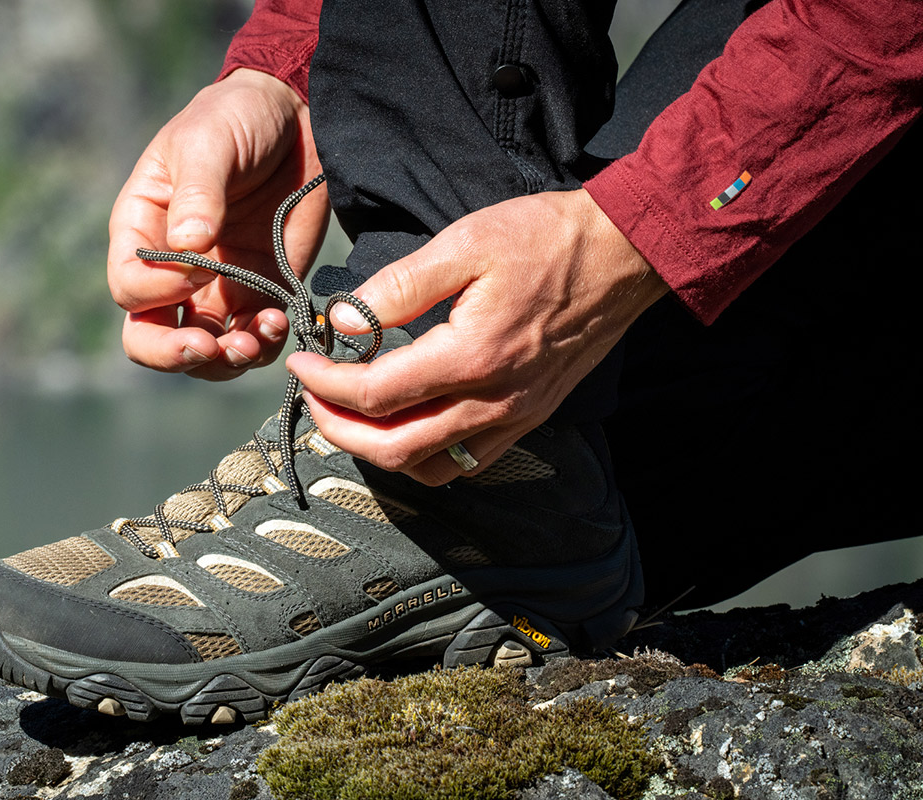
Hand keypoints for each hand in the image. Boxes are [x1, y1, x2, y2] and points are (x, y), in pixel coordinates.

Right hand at [108, 69, 328, 379]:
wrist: (294, 117)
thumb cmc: (234, 119)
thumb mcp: (207, 143)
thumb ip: (198, 194)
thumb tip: (188, 248)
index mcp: (141, 232)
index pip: (130, 289)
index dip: (157, 293)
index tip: (199, 270)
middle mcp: (172, 271)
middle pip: (151, 337)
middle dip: (175, 353)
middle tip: (207, 347)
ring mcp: (217, 289)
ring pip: (204, 352)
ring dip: (225, 360)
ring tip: (253, 340)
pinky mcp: (260, 294)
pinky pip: (251, 340)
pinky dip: (262, 346)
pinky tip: (279, 323)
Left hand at [286, 189, 667, 484]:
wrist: (621, 254)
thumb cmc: (545, 240)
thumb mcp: (464, 244)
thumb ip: (398, 287)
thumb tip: (346, 321)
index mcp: (470, 357)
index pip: (375, 394)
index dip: (326, 383)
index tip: (301, 362)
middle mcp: (493, 402)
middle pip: (393, 448)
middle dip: (338, 430)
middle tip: (314, 397)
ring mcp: (514, 417)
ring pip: (428, 468)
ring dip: (378, 451)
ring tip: (352, 416)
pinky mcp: (529, 419)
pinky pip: (467, 464)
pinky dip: (424, 457)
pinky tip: (408, 426)